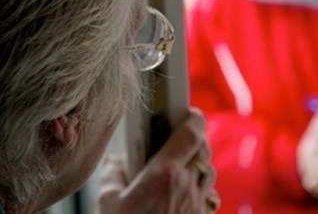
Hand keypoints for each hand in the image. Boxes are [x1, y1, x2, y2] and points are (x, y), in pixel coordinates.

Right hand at [95, 108, 218, 213]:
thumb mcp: (108, 204)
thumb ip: (112, 176)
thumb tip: (114, 163)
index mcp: (165, 173)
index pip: (191, 132)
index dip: (192, 118)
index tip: (186, 113)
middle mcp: (188, 185)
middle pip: (203, 150)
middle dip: (193, 142)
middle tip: (176, 142)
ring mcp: (198, 205)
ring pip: (208, 173)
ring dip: (198, 165)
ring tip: (178, 169)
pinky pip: (208, 196)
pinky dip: (199, 189)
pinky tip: (182, 196)